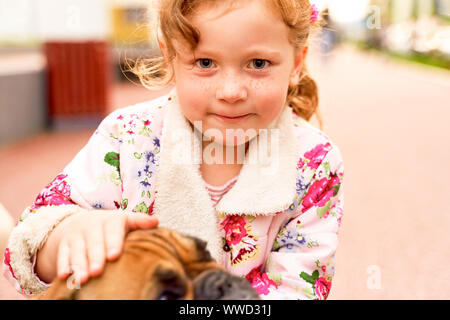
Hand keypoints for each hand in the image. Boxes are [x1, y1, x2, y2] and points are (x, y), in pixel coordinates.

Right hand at [37, 210, 157, 284]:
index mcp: (110, 220)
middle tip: (98, 271)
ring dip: (79, 265)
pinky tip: (64, 276)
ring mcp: (76, 235)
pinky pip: (62, 255)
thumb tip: (156, 221)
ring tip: (82, 279)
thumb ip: (139, 222)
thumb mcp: (125, 221)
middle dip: (95, 257)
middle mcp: (92, 225)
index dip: (113, 242)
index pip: (113, 231)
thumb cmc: (111, 226)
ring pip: (77, 250)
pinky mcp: (64, 245)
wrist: (80, 222)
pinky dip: (63, 265)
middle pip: (93, 243)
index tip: (114, 256)